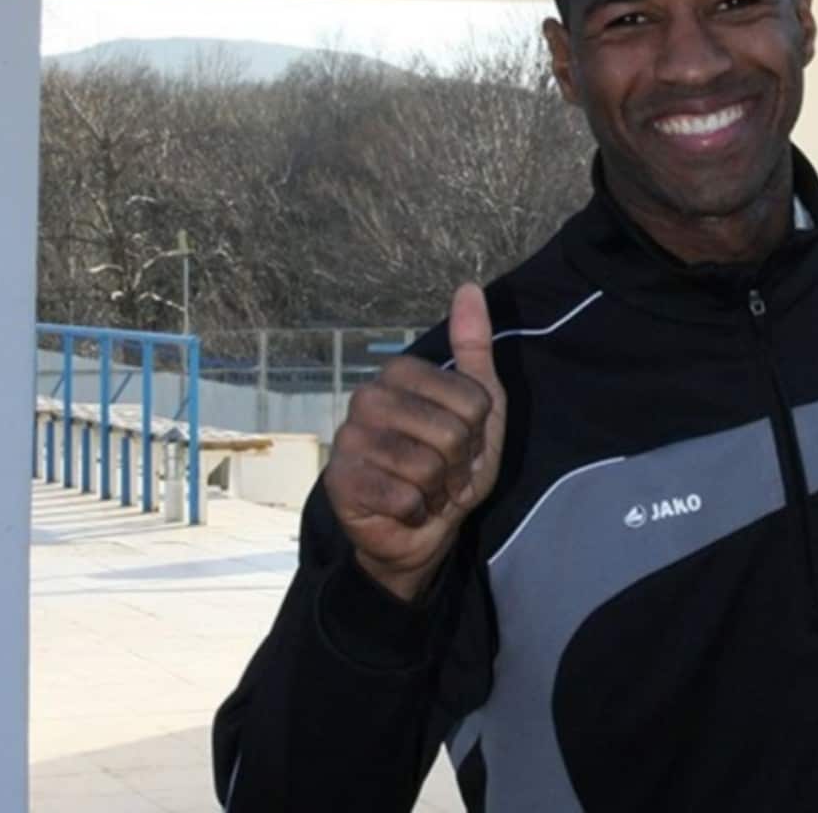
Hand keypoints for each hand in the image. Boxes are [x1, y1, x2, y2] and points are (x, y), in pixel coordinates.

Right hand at [324, 283, 505, 600]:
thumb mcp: (478, 408)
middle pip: (450, 432)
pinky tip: (403, 508)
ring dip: (437, 490)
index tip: (463, 444)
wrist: (421, 530)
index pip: (471, 399)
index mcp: (399, 374)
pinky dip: (415, 510)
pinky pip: (401, 495)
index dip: (477, 432)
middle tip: (443, 473)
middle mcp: (366, 397)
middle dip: (459, 465)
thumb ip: (473, 349)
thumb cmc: (450, 467)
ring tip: (425, 491)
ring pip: (425, 465)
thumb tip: (469, 287)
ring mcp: (347, 438)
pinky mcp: (338, 480)